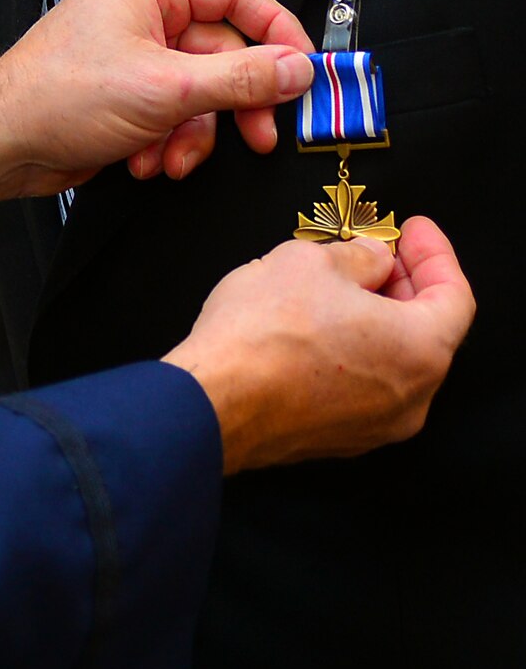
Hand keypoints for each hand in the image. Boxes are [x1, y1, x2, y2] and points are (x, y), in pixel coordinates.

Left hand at [0, 0, 313, 218]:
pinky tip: (144, 162)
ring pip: (201, 93)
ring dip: (193, 134)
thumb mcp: (166, 89)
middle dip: (234, 103)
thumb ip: (241, 78)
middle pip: (224, 52)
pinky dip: (168, 143)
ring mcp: (133, 54)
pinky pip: (174, 115)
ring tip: (169, 158)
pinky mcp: (126, 93)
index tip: (305, 73)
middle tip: (258, 138)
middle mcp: (142, 12)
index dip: (278, 33)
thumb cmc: (57, 98)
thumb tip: (298, 69)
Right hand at [163, 217, 474, 471]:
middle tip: (378, 252)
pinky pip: (362, 385)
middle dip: (403, 284)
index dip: (435, 254)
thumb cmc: (262, 335)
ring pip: (392, 361)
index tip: (414, 230)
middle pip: (426, 331)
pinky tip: (317, 324)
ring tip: (340, 284)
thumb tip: (371, 260)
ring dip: (376, 319)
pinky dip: (353, 351)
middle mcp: (410, 398)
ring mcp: (375, 425)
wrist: (213, 401)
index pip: (454, 296)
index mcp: (420, 350)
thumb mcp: (312, 261)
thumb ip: (358, 256)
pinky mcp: (339, 438)